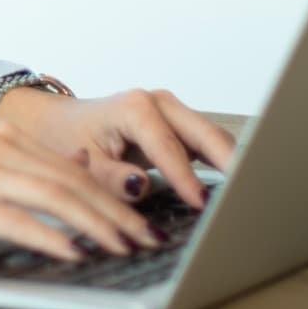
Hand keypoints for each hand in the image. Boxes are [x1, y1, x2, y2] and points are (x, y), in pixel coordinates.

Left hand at [0, 86, 235, 206]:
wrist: (59, 124)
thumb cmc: (67, 141)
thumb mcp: (80, 164)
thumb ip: (109, 179)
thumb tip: (140, 187)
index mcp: (133, 107)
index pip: (169, 147)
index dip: (186, 177)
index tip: (202, 204)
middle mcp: (159, 103)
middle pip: (207, 134)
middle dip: (230, 164)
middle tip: (247, 198)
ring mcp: (173, 112)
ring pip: (214, 139)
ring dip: (231, 166)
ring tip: (248, 199)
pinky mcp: (180, 127)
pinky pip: (208, 145)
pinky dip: (222, 166)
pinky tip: (234, 191)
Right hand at [0, 120, 164, 261]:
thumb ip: (19, 172)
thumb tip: (73, 176)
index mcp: (1, 136)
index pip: (72, 168)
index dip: (113, 196)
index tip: (145, 222)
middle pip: (71, 180)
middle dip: (118, 213)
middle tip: (150, 239)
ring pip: (52, 196)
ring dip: (96, 225)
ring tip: (127, 248)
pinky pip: (14, 219)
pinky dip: (50, 236)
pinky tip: (74, 253)